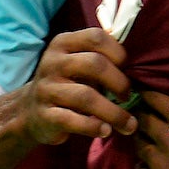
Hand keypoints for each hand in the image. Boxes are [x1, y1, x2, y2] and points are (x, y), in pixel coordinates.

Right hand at [19, 28, 138, 143]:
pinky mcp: (44, 114)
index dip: (118, 52)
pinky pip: (72, 120)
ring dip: (113, 112)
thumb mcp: (78, 63)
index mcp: (63, 43)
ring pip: (86, 96)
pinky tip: (106, 131)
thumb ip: (101, 58)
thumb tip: (140, 65)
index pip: (96, 37)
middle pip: (94, 64)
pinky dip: (93, 127)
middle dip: (119, 82)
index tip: (128, 69)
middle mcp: (52, 62)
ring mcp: (46, 89)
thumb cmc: (66, 83)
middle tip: (128, 97)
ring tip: (129, 124)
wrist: (29, 111)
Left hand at [131, 92, 168, 168]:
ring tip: (144, 140)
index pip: (160, 101)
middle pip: (145, 120)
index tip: (142, 91)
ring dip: (140, 140)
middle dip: (141, 115)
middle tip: (140, 113)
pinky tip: (148, 167)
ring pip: (139, 144)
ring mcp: (160, 162)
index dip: (149, 95)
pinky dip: (143, 167)